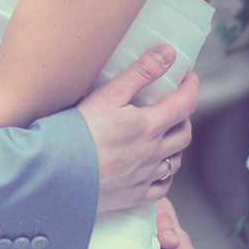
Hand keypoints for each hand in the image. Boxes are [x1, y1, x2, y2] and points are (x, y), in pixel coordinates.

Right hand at [76, 46, 195, 213]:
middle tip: (174, 105)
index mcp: (150, 126)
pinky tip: (156, 169)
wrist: (57, 172)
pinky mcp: (133, 196)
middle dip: (184, 116)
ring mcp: (144, 176)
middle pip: (183, 134)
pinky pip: (161, 187)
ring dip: (175, 146)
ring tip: (165, 136)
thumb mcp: (109, 94)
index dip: (191, 88)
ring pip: (174, 162)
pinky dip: (165, 175)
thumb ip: (141, 72)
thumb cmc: (79, 131)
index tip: (189, 78)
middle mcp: (153, 153)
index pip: (185, 104)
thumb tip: (168, 53)